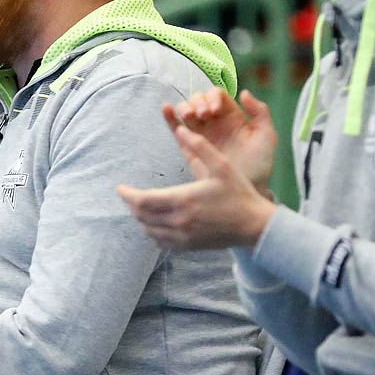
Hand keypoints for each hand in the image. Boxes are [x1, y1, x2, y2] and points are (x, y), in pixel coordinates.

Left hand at [118, 116, 277, 251]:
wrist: (254, 226)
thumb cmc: (239, 193)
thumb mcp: (222, 165)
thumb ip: (200, 146)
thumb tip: (180, 129)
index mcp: (183, 200)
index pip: (142, 200)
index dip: (127, 195)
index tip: (120, 188)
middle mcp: (178, 221)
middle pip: (141, 216)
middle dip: (130, 205)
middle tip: (127, 195)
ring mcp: (182, 236)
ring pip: (148, 230)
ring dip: (140, 218)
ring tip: (139, 206)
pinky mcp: (187, 246)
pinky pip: (160, 241)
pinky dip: (152, 232)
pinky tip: (154, 223)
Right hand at [160, 88, 276, 192]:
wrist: (246, 189)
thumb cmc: (259, 165)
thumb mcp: (267, 136)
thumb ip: (260, 112)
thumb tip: (244, 93)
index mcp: (232, 117)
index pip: (217, 96)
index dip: (214, 97)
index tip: (216, 109)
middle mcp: (214, 122)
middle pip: (199, 100)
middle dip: (199, 102)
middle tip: (204, 115)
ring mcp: (200, 134)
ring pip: (186, 112)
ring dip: (185, 108)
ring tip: (190, 116)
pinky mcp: (189, 147)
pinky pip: (175, 129)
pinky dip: (169, 117)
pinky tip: (166, 108)